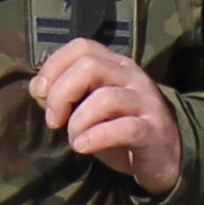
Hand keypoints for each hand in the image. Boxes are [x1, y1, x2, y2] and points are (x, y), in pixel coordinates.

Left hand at [29, 37, 184, 195]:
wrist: (166, 157)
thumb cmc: (121, 129)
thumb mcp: (89, 109)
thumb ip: (65, 95)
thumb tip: (37, 88)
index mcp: (115, 65)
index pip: (82, 47)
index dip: (54, 65)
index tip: (41, 93)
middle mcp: (132, 77)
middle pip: (89, 67)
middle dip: (62, 94)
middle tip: (54, 121)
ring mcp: (145, 102)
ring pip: (104, 98)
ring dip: (78, 122)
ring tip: (73, 139)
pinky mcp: (152, 130)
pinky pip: (123, 128)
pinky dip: (95, 138)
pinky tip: (82, 147)